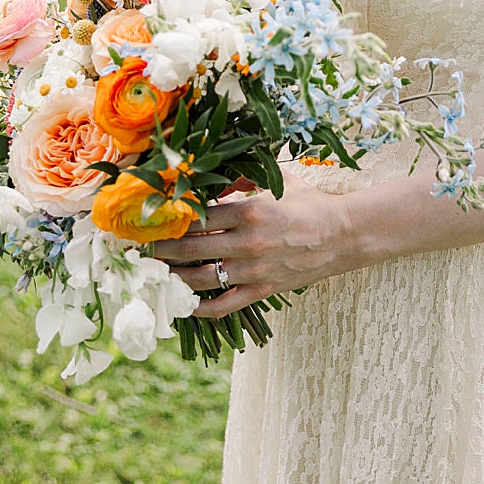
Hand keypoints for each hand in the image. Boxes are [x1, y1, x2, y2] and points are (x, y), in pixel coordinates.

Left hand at [156, 184, 362, 316]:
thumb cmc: (310, 204)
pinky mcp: (261, 290)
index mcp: (250, 211)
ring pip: (198, 279)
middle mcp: (247, 242)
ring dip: (171, 277)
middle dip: (160, 249)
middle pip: (189, 249)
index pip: (197, 217)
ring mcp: (253, 270)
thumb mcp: (279, 181)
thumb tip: (213, 175)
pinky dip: (198, 309)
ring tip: (155, 273)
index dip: (170, 219)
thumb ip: (244, 176)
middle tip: (141, 248)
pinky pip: (222, 306)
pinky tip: (183, 304)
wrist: (343, 235)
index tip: (152, 221)